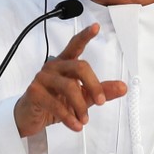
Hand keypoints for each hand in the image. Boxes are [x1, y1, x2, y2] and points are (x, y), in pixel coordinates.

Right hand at [14, 23, 126, 137]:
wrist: (31, 118)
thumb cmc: (56, 102)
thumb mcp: (83, 97)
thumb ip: (102, 91)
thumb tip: (123, 87)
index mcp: (65, 63)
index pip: (75, 45)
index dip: (86, 36)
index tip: (96, 27)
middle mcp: (53, 66)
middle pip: (79, 67)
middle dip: (94, 85)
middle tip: (101, 102)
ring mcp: (42, 78)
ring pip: (69, 86)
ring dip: (81, 107)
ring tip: (84, 120)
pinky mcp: (34, 92)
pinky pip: (56, 104)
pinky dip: (69, 117)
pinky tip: (76, 125)